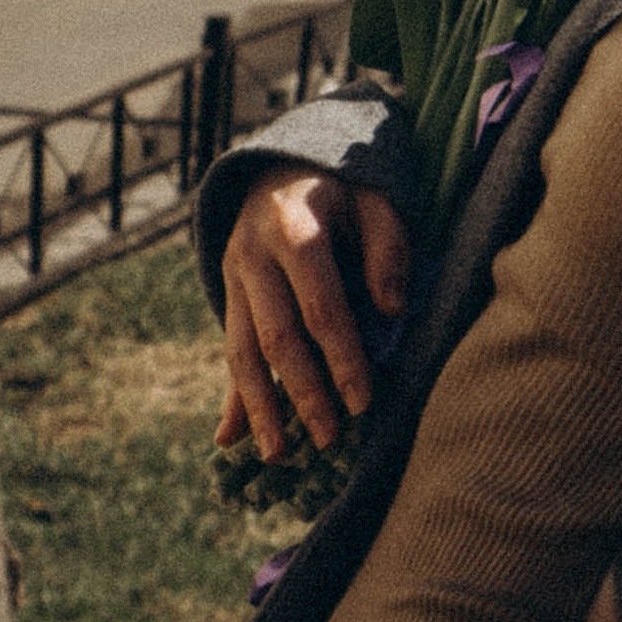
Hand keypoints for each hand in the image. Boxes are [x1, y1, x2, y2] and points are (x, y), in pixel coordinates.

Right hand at [218, 168, 411, 461]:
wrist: (279, 166)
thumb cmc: (343, 187)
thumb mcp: (374, 197)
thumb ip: (388, 247)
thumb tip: (394, 310)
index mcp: (293, 229)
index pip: (319, 305)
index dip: (342, 356)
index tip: (363, 402)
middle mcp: (252, 257)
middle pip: (277, 336)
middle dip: (302, 393)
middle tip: (330, 439)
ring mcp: (233, 278)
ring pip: (242, 351)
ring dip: (260, 407)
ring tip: (279, 456)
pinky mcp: (227, 296)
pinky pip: (230, 351)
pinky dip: (232, 396)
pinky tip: (230, 440)